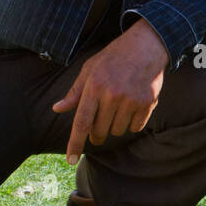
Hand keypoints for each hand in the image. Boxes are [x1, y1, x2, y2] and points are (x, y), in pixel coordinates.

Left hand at [52, 19, 169, 164]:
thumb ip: (75, 91)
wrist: (146, 45)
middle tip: (99, 124)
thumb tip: (57, 108)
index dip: (75, 143)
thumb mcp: (90, 68)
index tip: (70, 160)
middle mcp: (112, 94)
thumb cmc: (114, 56)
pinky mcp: (148, 102)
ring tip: (118, 108)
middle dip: (96, 133)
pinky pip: (136, 127)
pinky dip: (132, 123)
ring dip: (115, 126)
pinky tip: (132, 106)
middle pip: (99, 131)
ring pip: (118, 131)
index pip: (82, 122)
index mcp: (94, 86)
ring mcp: (131, 100)